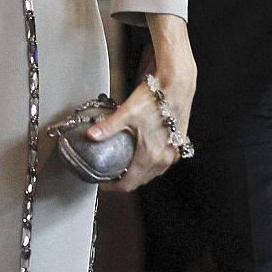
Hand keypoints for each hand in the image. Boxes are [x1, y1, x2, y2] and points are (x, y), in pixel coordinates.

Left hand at [90, 18, 196, 192]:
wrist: (177, 86)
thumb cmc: (156, 97)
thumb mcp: (127, 112)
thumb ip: (108, 127)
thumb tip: (91, 135)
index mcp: (151, 155)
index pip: (130, 183)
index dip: (114, 186)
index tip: (104, 183)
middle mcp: (165, 158)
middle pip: (142, 180)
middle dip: (126, 179)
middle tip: (111, 173)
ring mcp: (174, 152)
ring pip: (154, 172)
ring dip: (140, 172)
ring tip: (126, 164)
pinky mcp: (179, 143)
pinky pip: (163, 162)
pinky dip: (152, 162)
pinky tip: (144, 153)